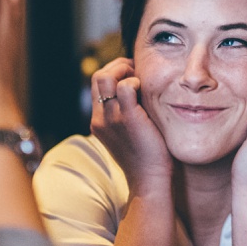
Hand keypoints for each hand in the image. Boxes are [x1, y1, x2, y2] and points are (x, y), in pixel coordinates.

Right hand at [90, 57, 174, 194]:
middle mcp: (100, 118)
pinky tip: (146, 91)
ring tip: (141, 79)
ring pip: (106, 76)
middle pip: (98, 76)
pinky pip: (125, 87)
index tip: (133, 75)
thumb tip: (138, 92)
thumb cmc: (146, 157)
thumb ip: (125, 114)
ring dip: (125, 70)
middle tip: (138, 72)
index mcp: (98, 120)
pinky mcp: (128, 118)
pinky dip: (135, 81)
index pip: (97, 84)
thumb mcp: (127, 134)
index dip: (114, 72)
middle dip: (119, 66)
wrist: (149, 179)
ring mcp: (111, 118)